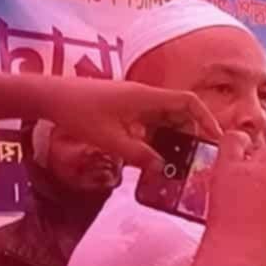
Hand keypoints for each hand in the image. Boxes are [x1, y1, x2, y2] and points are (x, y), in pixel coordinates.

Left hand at [0, 72, 222, 171]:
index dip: (206, 118)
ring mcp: (134, 101)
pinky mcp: (124, 108)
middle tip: (200, 157)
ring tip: (180, 160)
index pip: (188, 102)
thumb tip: (162, 169)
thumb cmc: (78, 114)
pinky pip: (150, 121)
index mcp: (146, 98)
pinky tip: (154, 155)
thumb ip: (139, 156)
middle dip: (193, 132)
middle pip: (181, 111)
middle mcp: (144, 96)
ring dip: (175, 136)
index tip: (216, 138)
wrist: (49, 96)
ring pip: (165, 118)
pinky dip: (158, 136)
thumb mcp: (110, 140)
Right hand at [190, 132, 265, 265]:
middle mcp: (245, 166)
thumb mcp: (217, 202)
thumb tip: (245, 187)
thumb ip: (231, 186)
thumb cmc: (224, 240)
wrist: (234, 254)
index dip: (245, 143)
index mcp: (223, 170)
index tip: (250, 151)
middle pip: (264, 147)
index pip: (233, 139)